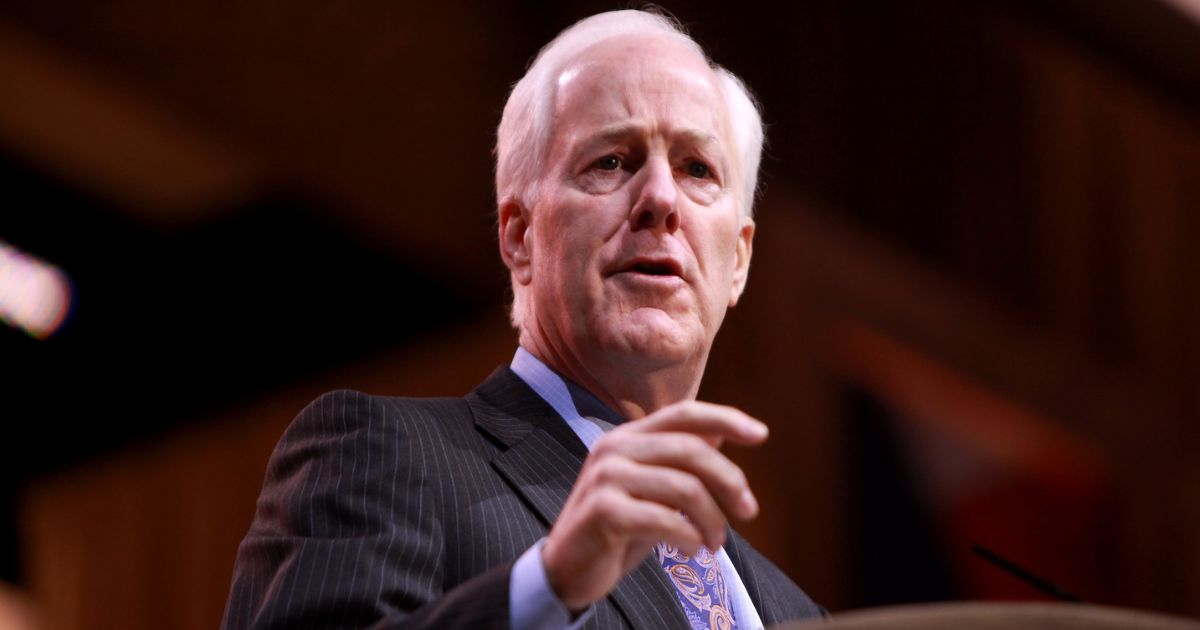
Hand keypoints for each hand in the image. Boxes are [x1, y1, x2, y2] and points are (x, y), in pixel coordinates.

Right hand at [540, 400, 768, 611]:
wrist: (568, 569)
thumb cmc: (617, 529)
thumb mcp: (652, 490)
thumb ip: (679, 461)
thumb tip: (720, 433)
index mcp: (628, 436)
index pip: (684, 413)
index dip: (726, 418)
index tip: (761, 434)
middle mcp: (614, 447)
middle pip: (692, 450)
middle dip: (730, 482)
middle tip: (748, 512)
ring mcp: (606, 477)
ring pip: (685, 488)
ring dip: (712, 520)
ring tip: (715, 543)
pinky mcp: (603, 511)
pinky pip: (665, 519)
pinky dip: (689, 538)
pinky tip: (691, 549)